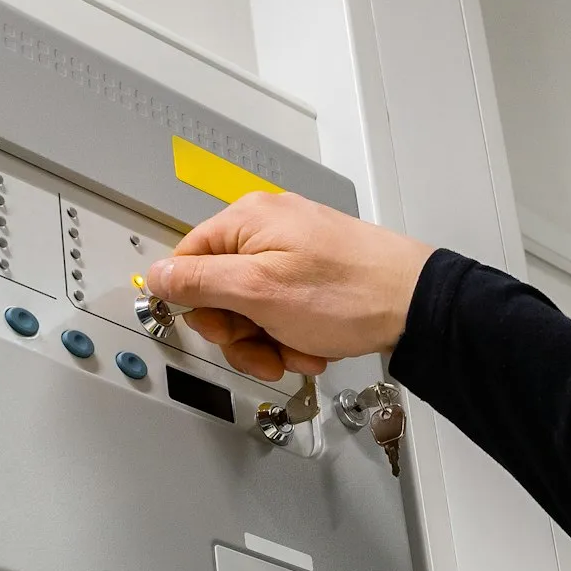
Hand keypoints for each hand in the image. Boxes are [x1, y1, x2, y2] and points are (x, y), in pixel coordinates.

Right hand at [146, 191, 434, 382]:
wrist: (415, 304)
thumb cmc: (349, 293)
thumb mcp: (258, 291)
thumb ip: (199, 282)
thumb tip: (156, 276)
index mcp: (245, 221)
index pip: (187, 263)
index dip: (199, 307)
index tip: (221, 331)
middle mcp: (268, 229)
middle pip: (221, 292)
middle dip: (243, 333)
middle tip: (266, 349)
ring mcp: (294, 252)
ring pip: (254, 309)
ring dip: (272, 341)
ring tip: (299, 349)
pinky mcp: (317, 274)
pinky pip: (285, 311)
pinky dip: (296, 335)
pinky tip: (316, 344)